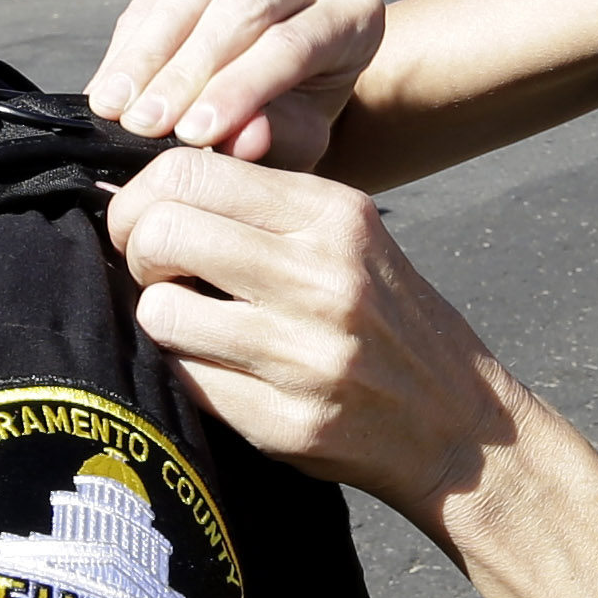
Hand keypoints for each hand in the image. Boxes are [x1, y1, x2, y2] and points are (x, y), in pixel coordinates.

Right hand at [82, 0, 383, 167]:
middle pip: (241, 10)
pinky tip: (111, 84)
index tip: (193, 135)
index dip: (237, 89)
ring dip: (147, 51)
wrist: (289, 92)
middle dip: (184, 72)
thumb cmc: (300, 120)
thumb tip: (240, 138)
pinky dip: (130, 40)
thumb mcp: (300, 140)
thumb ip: (277, 138)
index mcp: (353, 12)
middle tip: (145, 125)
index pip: (291, 45)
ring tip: (116, 105)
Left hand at [107, 150, 517, 522]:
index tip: (142, 224)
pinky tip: (226, 372)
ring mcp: (306, 354)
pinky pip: (186, 381)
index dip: (140, 198)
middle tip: (159, 277)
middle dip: (138, 256)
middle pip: (160, 234)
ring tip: (196, 326)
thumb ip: (259, 209)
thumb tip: (139, 192)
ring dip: (160, 321)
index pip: (188, 170)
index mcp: (334, 215)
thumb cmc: (387, 322)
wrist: (459, 428)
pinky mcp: (288, 422)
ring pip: (158, 312)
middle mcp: (322, 276)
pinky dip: (188, 374)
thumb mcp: (347, 238)